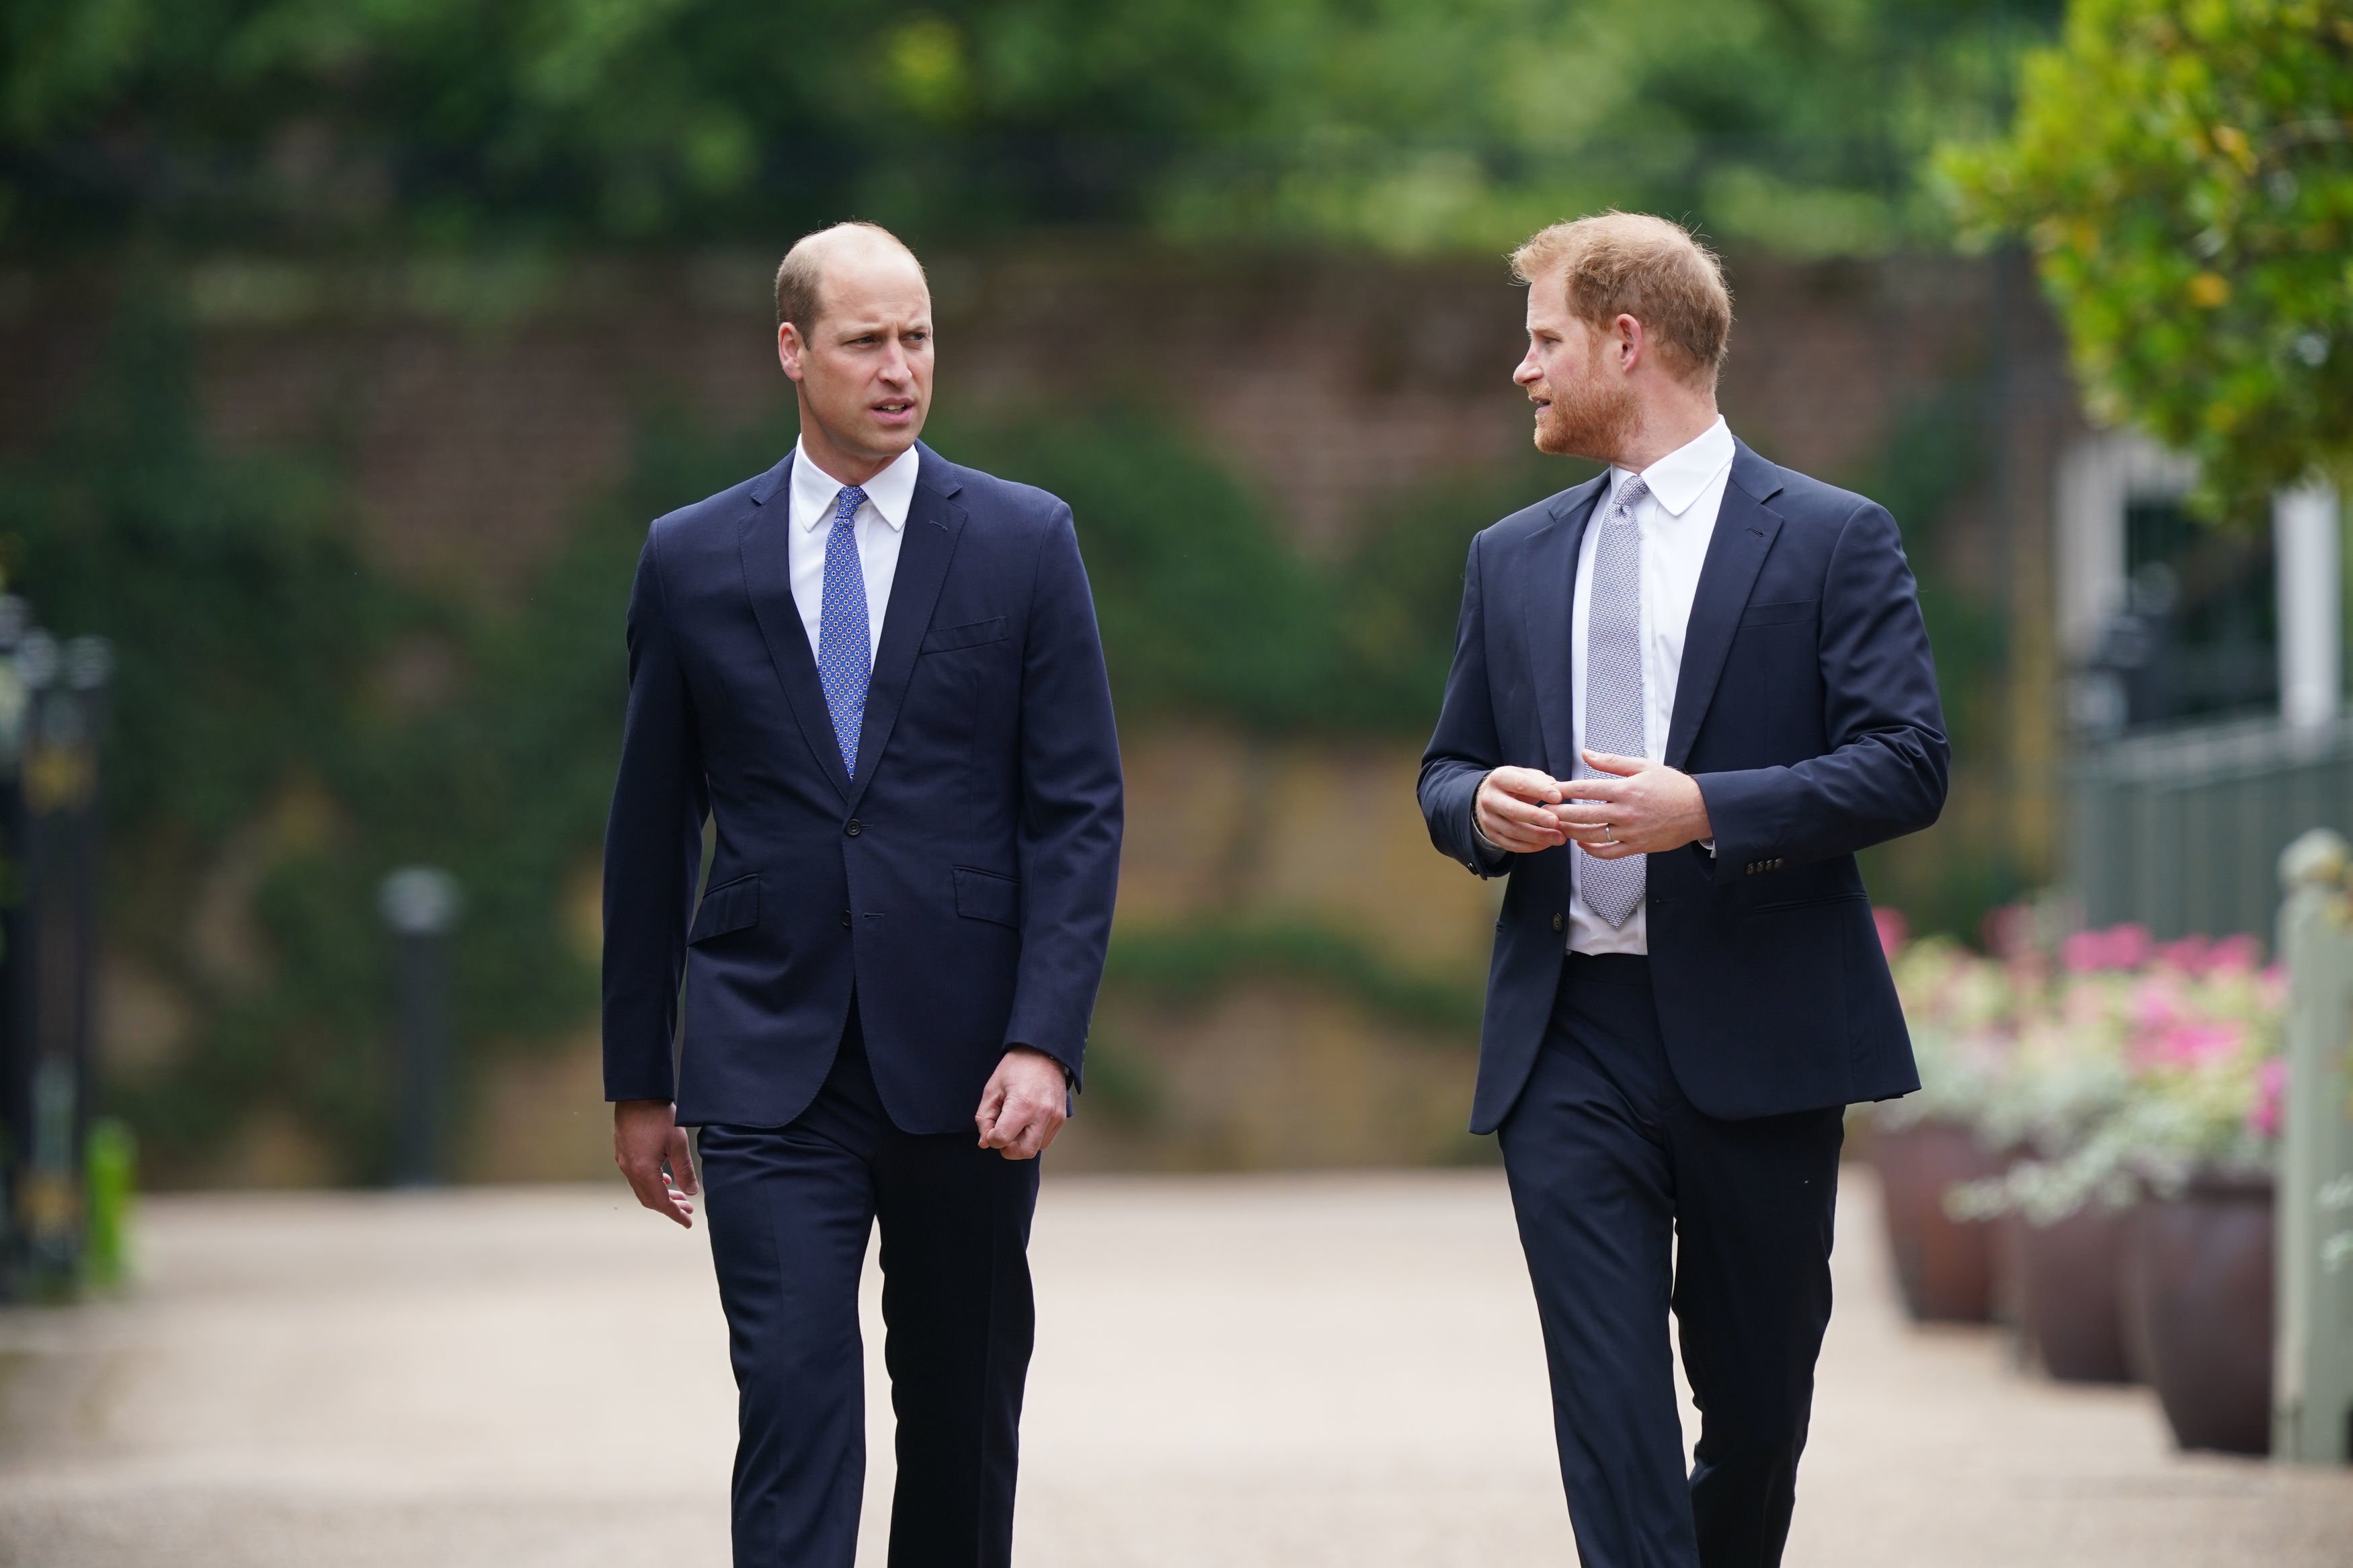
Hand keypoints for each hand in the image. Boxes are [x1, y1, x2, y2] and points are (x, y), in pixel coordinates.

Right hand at [614, 1099, 696, 1227]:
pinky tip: (665, 1179)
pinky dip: (651, 1183)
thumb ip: (685, 1169)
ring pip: (643, 1188)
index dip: (675, 1214)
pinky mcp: (623, 1153)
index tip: (687, 1222)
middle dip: (670, 1207)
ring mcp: (624, 1162)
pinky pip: (636, 1177)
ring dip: (661, 1195)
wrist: (637, 1095)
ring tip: (679, 1196)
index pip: (661, 1202)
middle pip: (650, 1199)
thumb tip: (691, 1191)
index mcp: (643, 1170)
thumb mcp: (678, 1143)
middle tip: (687, 1210)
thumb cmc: (658, 1116)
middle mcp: (630, 1170)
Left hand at [975, 1047, 1068, 1159]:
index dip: (992, 1138)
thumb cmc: (1015, 1068)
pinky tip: (1027, 1122)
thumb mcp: (992, 1089)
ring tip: (1016, 1125)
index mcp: (1022, 1105)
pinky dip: (1034, 1137)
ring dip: (1022, 1143)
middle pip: (1024, 1152)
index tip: (991, 1127)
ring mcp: (1055, 1117)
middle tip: (1002, 1135)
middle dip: (1008, 1149)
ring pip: (1036, 1148)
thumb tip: (985, 1142)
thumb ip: (984, 1118)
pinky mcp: (1061, 1117)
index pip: (1002, 1139)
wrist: (1043, 1052)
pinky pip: (1046, 1139)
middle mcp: (1042, 1114)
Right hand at [1474, 766, 1570, 852]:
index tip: (1558, 797)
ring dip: (1538, 836)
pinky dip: (1531, 846)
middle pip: (1512, 810)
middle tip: (1555, 822)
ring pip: (1513, 831)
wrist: (1491, 797)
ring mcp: (1488, 819)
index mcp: (1499, 779)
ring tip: (1559, 837)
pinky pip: (1511, 845)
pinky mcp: (1491, 835)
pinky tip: (1546, 844)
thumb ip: (1543, 782)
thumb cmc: (1515, 786)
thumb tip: (1561, 792)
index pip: (1520, 784)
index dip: (1539, 791)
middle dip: (1536, 817)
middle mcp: (1489, 799)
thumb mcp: (1527, 776)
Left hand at [1549, 751, 1712, 858]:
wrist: (1699, 809)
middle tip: (1543, 812)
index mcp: (1625, 789)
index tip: (1549, 789)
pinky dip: (1592, 850)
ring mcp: (1631, 831)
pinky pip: (1609, 853)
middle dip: (1560, 813)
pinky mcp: (1637, 847)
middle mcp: (1626, 812)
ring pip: (1592, 836)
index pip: (1586, 788)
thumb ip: (1612, 762)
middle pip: (1583, 814)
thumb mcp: (1643, 766)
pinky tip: (1581, 843)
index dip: (1564, 789)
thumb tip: (1585, 753)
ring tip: (1558, 827)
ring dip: (1571, 832)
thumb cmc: (1671, 785)